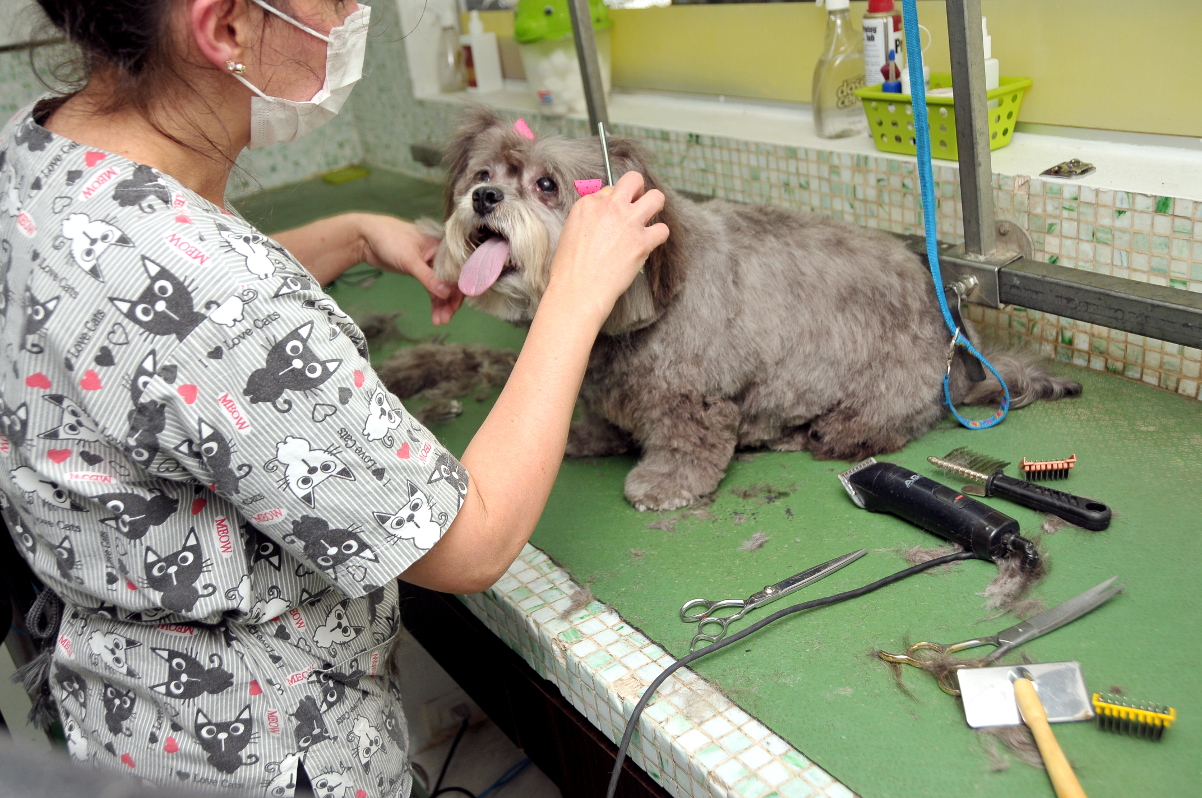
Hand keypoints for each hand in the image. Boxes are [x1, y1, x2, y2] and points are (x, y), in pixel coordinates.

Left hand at [356, 214, 464, 324]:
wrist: (366, 238)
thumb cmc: (390, 239)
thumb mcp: (410, 260)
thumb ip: (428, 277)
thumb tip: (446, 294)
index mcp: (442, 246)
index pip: (458, 270)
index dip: (458, 289)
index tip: (455, 306)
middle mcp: (440, 255)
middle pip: (452, 282)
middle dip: (450, 301)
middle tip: (445, 319)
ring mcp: (431, 264)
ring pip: (442, 288)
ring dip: (442, 305)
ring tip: (439, 321)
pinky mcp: (421, 272)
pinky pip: (433, 289)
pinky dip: (434, 302)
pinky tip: (435, 315)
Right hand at [546, 171, 668, 324]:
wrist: (578, 290)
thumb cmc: (570, 268)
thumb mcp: (570, 230)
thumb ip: (589, 216)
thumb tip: (603, 213)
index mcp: (588, 203)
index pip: (610, 189)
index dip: (613, 203)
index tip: (612, 217)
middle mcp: (610, 207)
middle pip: (634, 180)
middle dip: (638, 190)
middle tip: (636, 206)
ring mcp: (628, 222)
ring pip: (657, 197)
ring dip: (654, 207)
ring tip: (647, 221)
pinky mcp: (642, 242)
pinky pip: (663, 229)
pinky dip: (658, 237)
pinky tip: (649, 244)